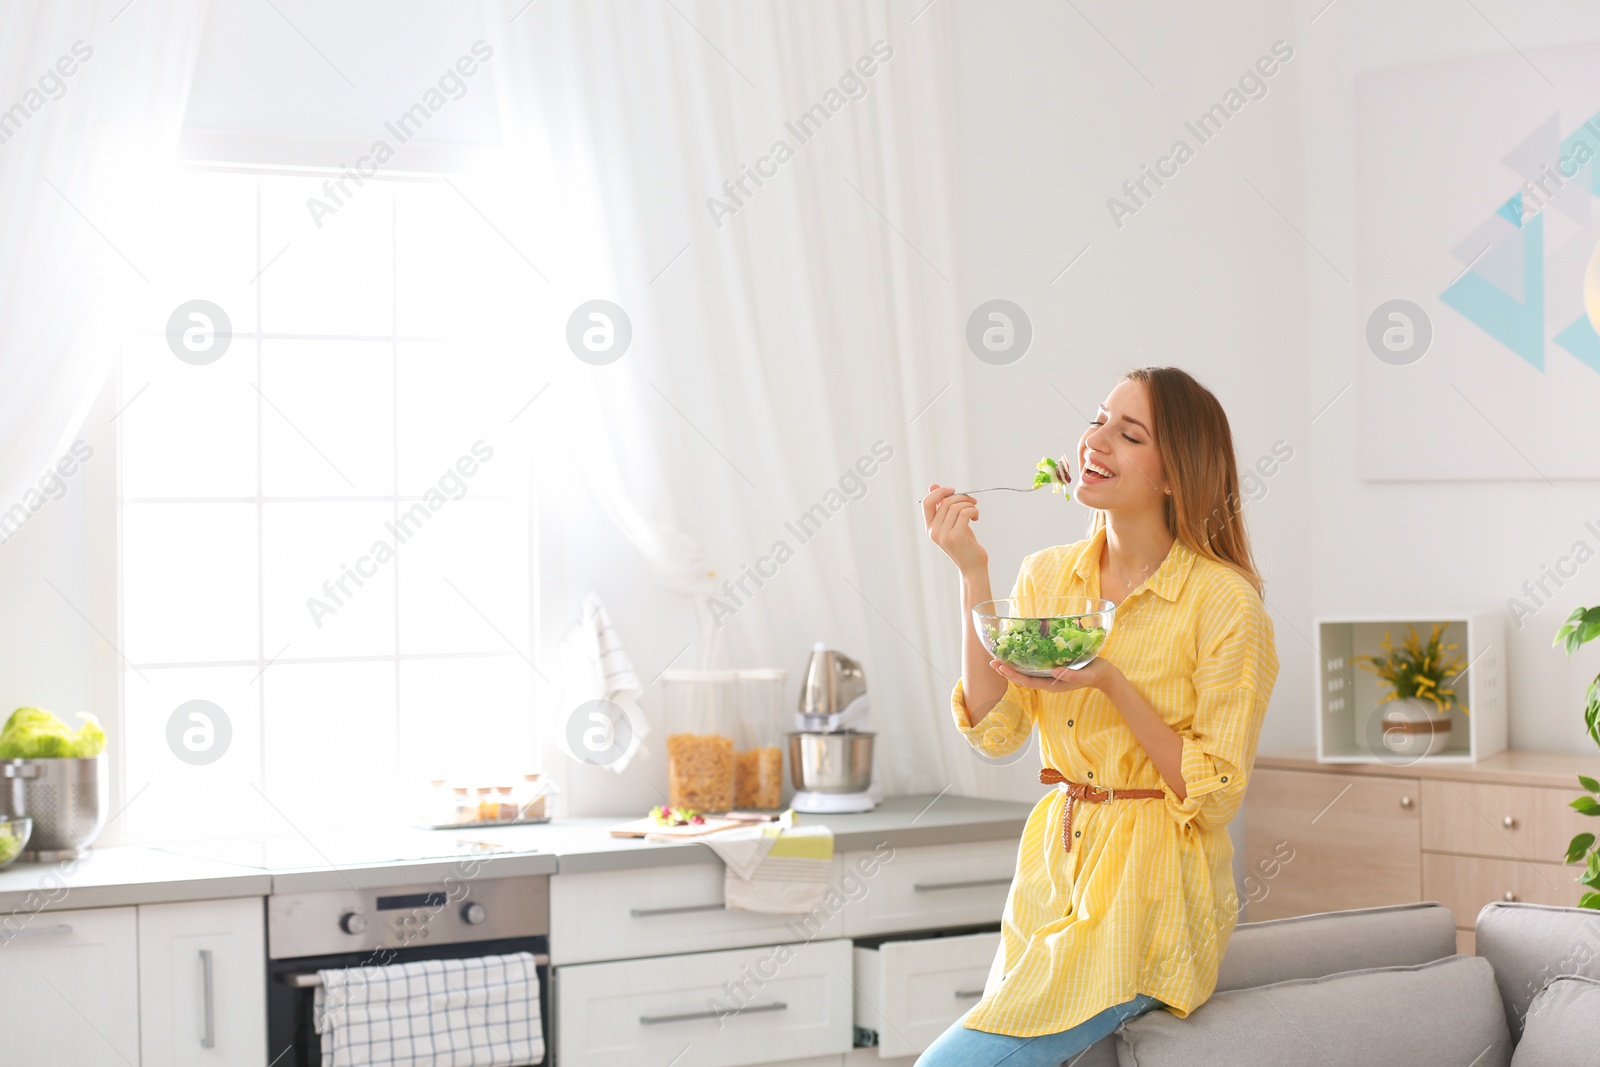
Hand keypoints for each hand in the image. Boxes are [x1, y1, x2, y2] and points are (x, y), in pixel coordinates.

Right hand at [923, 484, 987, 573]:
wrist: (972, 566)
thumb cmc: (964, 544)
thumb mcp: (952, 523)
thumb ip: (943, 507)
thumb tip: (934, 486)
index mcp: (930, 527)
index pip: (927, 502)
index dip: (939, 492)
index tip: (952, 490)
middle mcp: (933, 531)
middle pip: (945, 501)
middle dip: (961, 497)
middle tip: (972, 502)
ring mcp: (944, 535)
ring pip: (956, 506)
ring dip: (969, 504)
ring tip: (975, 512)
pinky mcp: (956, 536)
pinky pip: (965, 513)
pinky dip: (974, 511)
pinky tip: (976, 517)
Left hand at [989, 657, 1120, 694]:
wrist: (1103, 674)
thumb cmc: (1095, 673)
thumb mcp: (1085, 674)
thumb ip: (1071, 675)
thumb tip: (1055, 672)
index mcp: (1052, 685)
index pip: (1027, 681)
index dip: (1013, 674)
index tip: (1000, 667)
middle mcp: (1047, 681)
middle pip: (1022, 678)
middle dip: (1007, 671)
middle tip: (992, 661)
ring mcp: (1049, 676)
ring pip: (1026, 673)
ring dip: (1012, 666)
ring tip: (998, 659)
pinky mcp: (1052, 669)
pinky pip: (1034, 667)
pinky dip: (1023, 662)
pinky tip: (1017, 654)